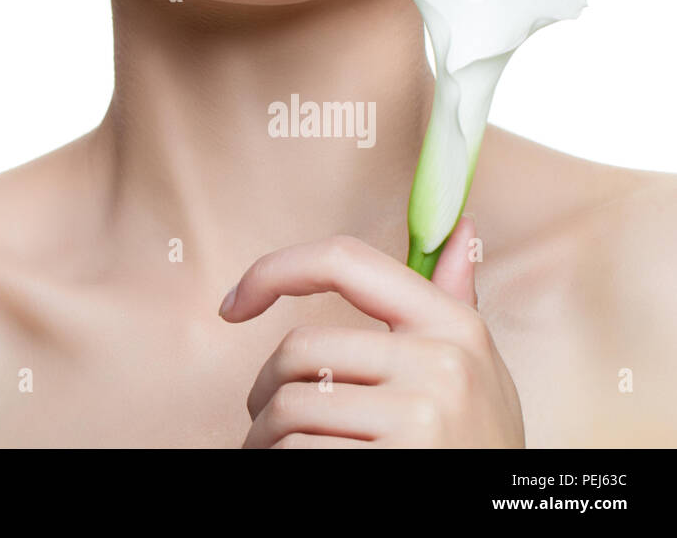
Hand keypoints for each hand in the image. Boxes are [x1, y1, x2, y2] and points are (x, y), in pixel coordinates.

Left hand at [218, 216, 523, 446]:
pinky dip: (279, 465)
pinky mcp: (396, 465)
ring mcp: (422, 418)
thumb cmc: (475, 446)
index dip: (273, 270)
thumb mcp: (480, 372)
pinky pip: (298, 452)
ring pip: (289, 408)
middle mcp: (441, 365)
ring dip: (265, 438)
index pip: (342, 259)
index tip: (233, 303)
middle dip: (266, 390)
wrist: (506, 519)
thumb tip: (460, 229)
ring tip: (280, 453)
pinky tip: (297, 474)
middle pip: (298, 350)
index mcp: (452, 325)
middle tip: (267, 421)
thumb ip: (454, 303)